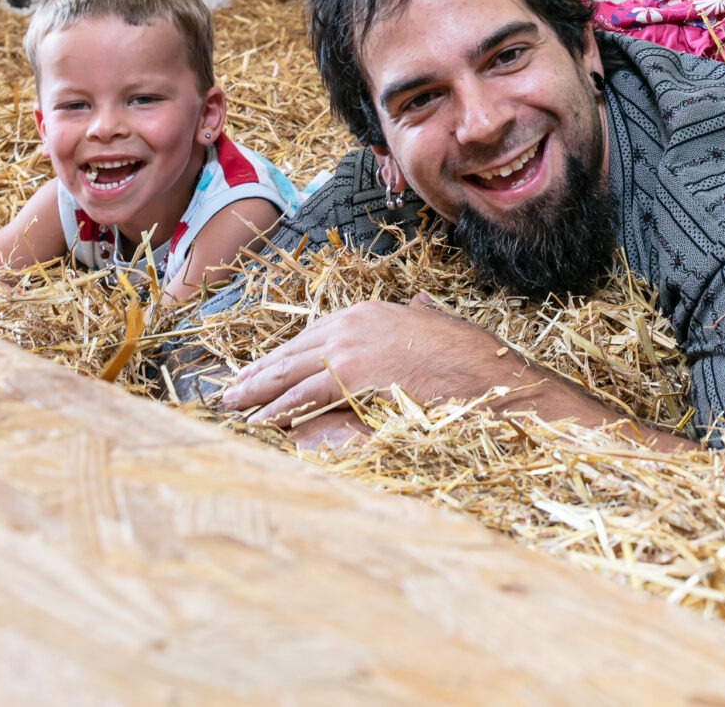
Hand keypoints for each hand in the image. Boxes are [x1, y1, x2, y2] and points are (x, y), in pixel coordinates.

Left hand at [219, 295, 523, 427]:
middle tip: (234, 388)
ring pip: (291, 372)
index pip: (314, 333)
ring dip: (259, 392)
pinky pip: (304, 396)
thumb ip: (419, 314)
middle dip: (261, 371)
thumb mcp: (440, 324)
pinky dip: (279, 409)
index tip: (266, 368)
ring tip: (235, 405)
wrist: (489, 378)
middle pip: (294, 350)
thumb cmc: (470, 358)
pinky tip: (262, 421)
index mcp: (370, 311)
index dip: (287, 354)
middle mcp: (353, 323)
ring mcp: (350, 348)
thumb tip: (415, 303)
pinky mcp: (352, 376)